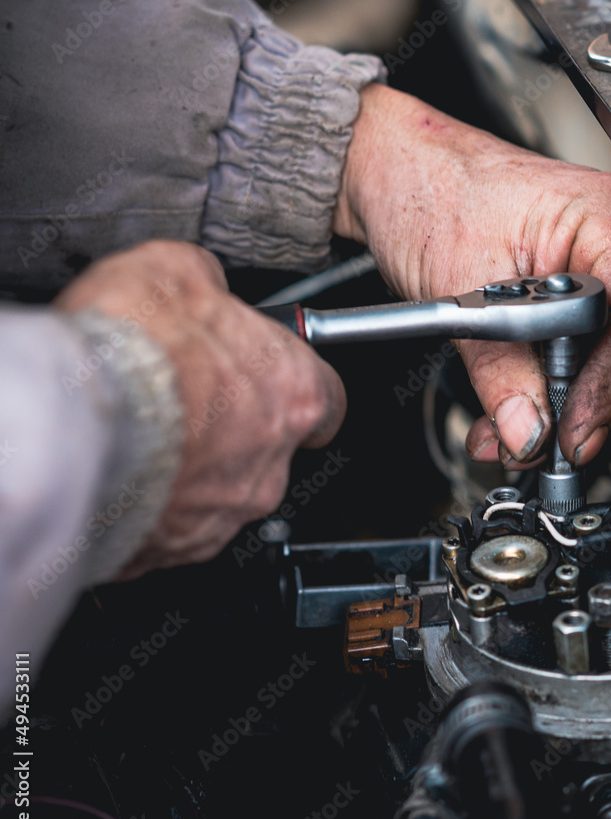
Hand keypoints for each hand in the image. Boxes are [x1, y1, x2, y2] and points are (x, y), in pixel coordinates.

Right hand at [55, 241, 345, 577]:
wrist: (75, 423)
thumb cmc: (134, 350)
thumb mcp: (178, 270)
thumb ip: (209, 286)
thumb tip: (202, 286)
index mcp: (294, 392)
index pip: (327, 398)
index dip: (294, 385)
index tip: (269, 375)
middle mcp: (271, 461)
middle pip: (272, 446)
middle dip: (234, 425)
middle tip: (187, 398)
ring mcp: (227, 510)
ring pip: (223, 490)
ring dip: (193, 467)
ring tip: (147, 434)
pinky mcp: (178, 548)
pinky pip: (175, 527)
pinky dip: (154, 503)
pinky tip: (126, 471)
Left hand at [335, 85, 610, 467]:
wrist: (402, 172)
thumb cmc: (432, 190)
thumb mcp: (460, 287)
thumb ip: (499, 370)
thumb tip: (529, 431)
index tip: (572, 435)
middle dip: (585, 411)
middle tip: (535, 447)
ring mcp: (608, 271)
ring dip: (563, 410)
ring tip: (509, 435)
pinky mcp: (584, 296)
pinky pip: (586, 357)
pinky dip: (550, 392)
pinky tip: (513, 412)